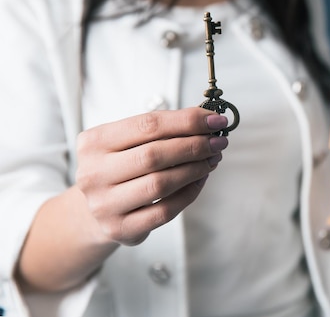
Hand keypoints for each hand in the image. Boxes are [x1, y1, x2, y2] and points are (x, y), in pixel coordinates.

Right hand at [76, 107, 227, 245]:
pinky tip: (201, 180)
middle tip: (218, 141)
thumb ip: (163, 129)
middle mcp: (93, 173)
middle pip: (154, 155)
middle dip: (194, 145)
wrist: (95, 210)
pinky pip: (165, 211)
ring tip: (212, 159)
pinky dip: (189, 193)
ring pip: (161, 184)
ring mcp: (104, 204)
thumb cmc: (120, 167)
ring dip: (195, 169)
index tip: (215, 119)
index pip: (147, 125)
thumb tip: (207, 119)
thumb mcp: (129, 142)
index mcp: (94, 142)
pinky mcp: (120, 229)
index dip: (186, 121)